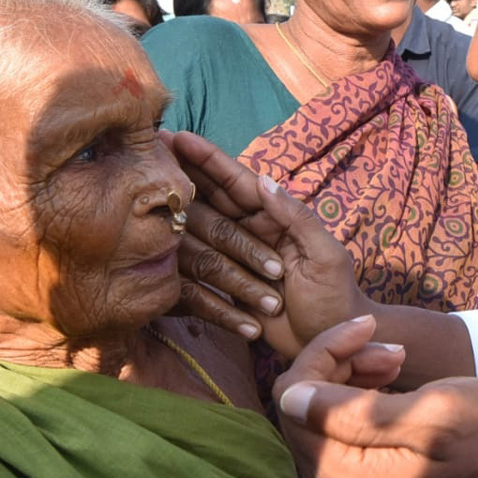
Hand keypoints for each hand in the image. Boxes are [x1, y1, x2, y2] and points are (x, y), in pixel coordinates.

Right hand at [165, 131, 369, 354]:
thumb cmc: (336, 296)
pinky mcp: (225, 288)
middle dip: (181, 174)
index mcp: (274, 217)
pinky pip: (197, 275)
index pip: (237, 181)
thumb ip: (296, 218)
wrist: (332, 342)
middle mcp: (249, 231)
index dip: (208, 158)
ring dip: (179, 215)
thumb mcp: (325, 256)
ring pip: (197, 233)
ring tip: (141, 192)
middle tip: (148, 151)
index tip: (178, 134)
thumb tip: (262, 180)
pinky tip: (151, 242)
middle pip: (208, 198)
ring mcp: (234, 259)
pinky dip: (182, 261)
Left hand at [274, 319, 477, 477]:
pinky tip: (388, 373)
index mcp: (342, 472)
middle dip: (341, 359)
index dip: (328, 351)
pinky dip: (354, 384)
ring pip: (313, 401)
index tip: (371, 327)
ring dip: (351, 368)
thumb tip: (291, 398)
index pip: (295, 395)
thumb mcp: (429, 414)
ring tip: (397, 357)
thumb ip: (357, 413)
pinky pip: (328, 413)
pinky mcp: (346, 468)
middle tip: (394, 348)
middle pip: (299, 398)